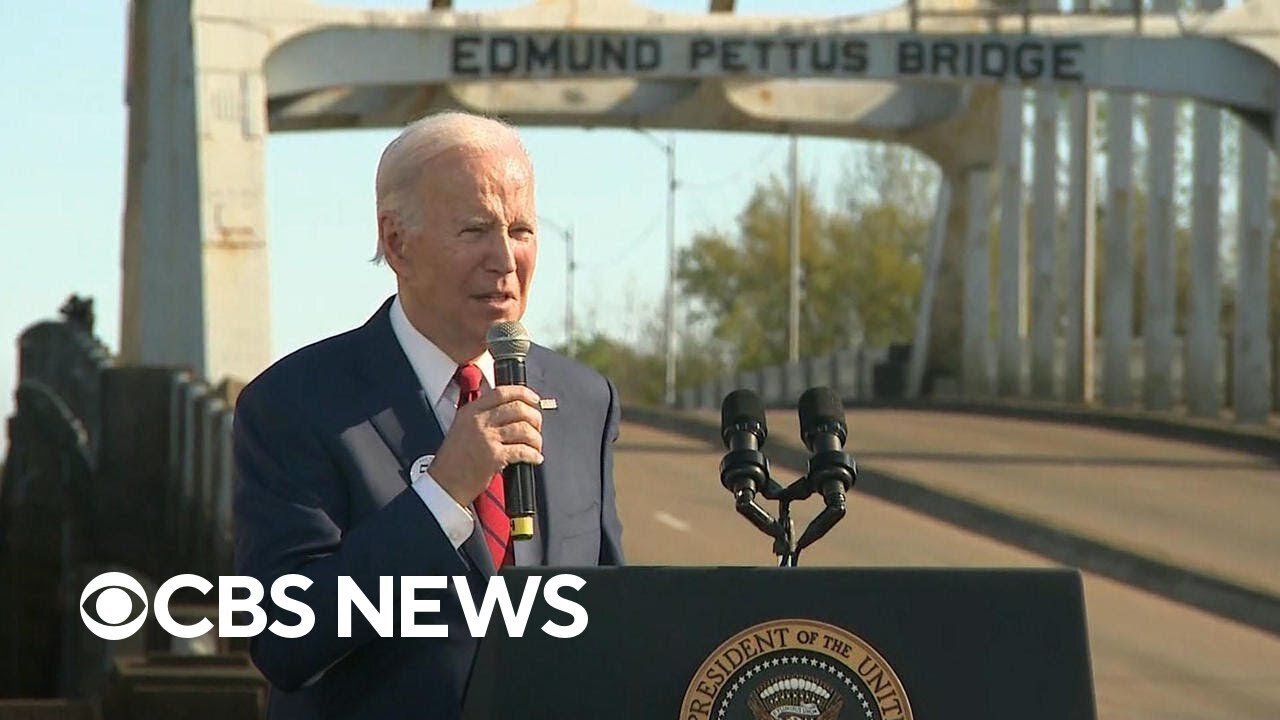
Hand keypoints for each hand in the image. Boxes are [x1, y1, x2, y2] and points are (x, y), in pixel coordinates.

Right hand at [430, 386, 542, 505]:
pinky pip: (523, 450)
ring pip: (524, 429)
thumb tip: (510, 409)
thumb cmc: (453, 460)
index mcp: (471, 411)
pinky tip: (534, 458)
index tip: (534, 399)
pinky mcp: (494, 457)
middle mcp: (479, 421)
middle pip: (518, 408)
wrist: (444, 484)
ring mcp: (487, 438)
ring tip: (535, 446)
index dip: (523, 393)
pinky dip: (533, 455)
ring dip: (536, 439)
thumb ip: (482, 415)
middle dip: (534, 417)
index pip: (502, 392)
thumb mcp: (462, 427)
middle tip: (537, 426)